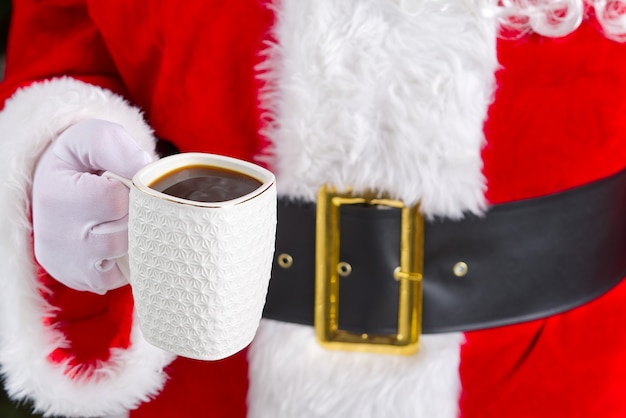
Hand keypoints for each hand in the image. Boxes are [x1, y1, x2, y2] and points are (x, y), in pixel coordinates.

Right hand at [32, 119, 154, 293]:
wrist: (58, 183)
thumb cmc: (83, 159)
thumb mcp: (94, 138)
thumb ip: (117, 147)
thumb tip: (143, 168)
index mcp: (57, 195)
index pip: (115, 200)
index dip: (131, 189)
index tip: (122, 181)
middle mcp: (56, 234)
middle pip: (122, 232)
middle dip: (134, 214)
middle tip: (126, 202)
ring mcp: (65, 261)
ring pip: (122, 255)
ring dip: (132, 236)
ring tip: (121, 218)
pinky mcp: (77, 278)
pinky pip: (118, 277)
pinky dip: (125, 260)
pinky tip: (117, 239)